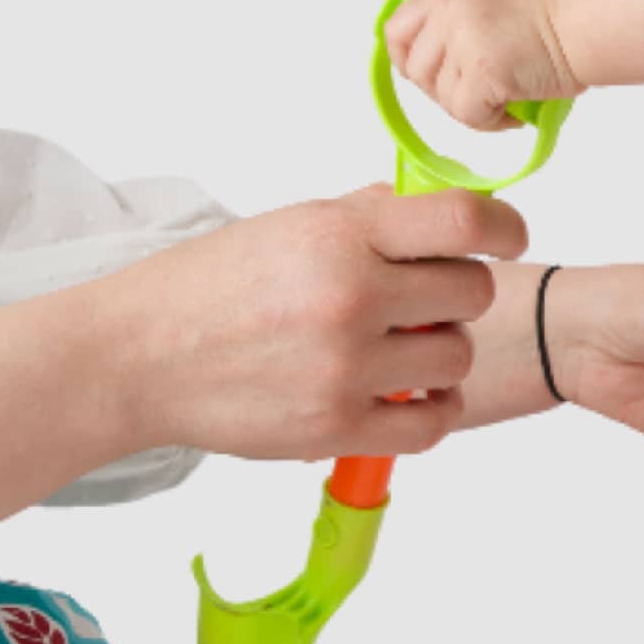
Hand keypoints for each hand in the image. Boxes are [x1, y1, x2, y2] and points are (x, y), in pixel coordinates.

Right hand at [98, 185, 529, 463]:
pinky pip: (431, 424)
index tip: (509, 238)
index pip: (466, 221)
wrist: (134, 356)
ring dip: (439, 353)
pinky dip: (430, 411)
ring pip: (456, 358)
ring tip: (397, 349)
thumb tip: (445, 214)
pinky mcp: (333, 429)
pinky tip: (404, 395)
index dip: (505, 227)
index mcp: (342, 234)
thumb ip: (372, 217)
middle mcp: (350, 297)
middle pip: (473, 293)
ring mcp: (345, 368)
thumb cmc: (212, 285)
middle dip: (457, 294)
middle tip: (421, 301)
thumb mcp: (292, 223)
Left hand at [384, 0, 581, 132]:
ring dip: (473, 107)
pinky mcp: (482, 70)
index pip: (397, 30)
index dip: (407, 59)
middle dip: (446, 90)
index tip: (432, 73)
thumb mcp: (488, 6)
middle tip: (482, 90)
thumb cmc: (552, 23)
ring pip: (443, 99)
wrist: (585, 24)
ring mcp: (464, 40)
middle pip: (416, 71)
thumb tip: (432, 67)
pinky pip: (466, 115)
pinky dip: (490, 121)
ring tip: (506, 96)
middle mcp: (450, 13)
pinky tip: (514, 108)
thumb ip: (455, 26)